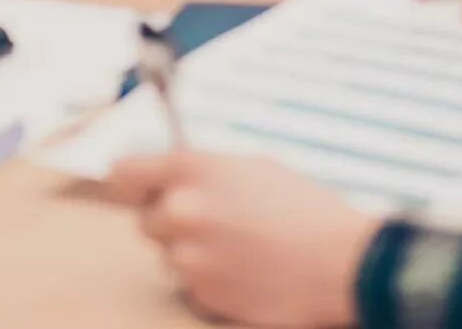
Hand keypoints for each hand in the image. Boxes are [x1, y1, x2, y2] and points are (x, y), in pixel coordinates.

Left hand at [110, 153, 375, 327]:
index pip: (125, 173)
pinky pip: (190, 286)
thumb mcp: (253, 167)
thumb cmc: (305, 209)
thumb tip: (175, 178)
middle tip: (214, 221)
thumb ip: (205, 170)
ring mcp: (187, 258)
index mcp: (191, 170)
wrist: (337, 262)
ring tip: (240, 248)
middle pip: (147, 220)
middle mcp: (180, 212)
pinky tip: (245, 270)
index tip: (138, 189)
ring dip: (194, 253)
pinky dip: (210, 281)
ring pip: (170, 256)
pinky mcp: (200, 295)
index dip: (134, 182)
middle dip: (172, 222)